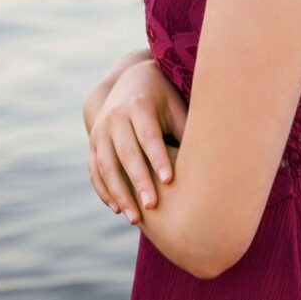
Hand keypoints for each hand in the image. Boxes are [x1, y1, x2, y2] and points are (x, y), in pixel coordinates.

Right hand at [87, 59, 187, 224]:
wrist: (129, 80)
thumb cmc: (162, 98)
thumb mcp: (175, 106)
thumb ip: (185, 129)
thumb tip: (208, 157)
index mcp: (138, 106)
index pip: (148, 135)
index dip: (158, 157)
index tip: (169, 181)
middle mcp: (115, 117)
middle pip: (126, 153)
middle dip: (138, 181)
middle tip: (152, 206)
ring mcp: (100, 131)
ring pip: (106, 166)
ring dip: (119, 193)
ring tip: (135, 218)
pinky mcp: (92, 143)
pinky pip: (94, 171)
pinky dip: (104, 191)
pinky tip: (118, 209)